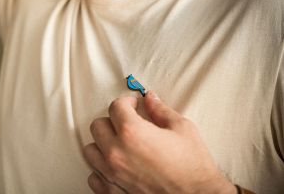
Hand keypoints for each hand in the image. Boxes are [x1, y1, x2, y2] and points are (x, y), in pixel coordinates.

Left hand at [83, 91, 235, 193]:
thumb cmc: (192, 166)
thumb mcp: (182, 129)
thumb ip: (161, 110)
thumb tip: (151, 98)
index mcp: (133, 132)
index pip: (115, 107)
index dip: (126, 101)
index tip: (133, 104)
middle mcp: (117, 152)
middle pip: (98, 126)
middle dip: (112, 120)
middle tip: (126, 122)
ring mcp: (113, 174)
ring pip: (90, 150)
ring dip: (103, 143)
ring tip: (119, 143)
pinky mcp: (113, 192)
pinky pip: (93, 176)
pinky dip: (101, 168)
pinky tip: (116, 166)